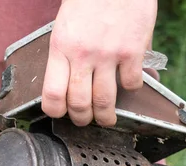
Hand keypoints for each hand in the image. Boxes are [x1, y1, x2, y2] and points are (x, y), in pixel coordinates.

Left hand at [41, 0, 157, 126]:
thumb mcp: (67, 25)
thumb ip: (69, 53)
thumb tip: (74, 81)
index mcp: (61, 47)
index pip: (52, 95)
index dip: (56, 112)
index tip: (61, 113)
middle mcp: (83, 54)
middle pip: (80, 104)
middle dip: (82, 119)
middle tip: (86, 120)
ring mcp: (109, 54)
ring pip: (105, 102)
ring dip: (106, 117)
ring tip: (107, 118)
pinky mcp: (133, 51)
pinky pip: (132, 84)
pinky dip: (132, 89)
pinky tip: (129, 83)